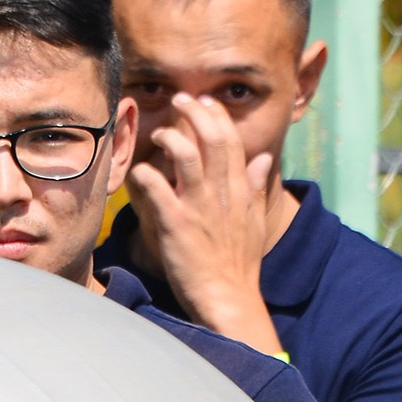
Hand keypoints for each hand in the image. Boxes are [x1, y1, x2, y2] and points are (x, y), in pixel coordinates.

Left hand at [125, 95, 276, 348]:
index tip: (203, 101)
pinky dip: (146, 174)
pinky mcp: (178, 225)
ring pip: (187, 154)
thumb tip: (262, 159)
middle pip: (212, 137)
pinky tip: (140, 170)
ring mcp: (200, 208)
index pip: (231, 140)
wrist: (230, 300)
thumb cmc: (239, 265)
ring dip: (171, 136)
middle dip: (194, 112)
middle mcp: (222, 194)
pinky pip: (158, 188)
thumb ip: (255, 187)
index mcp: (239, 191)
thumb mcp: (255, 223)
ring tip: (159, 133)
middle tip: (179, 100)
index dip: (216, 115)